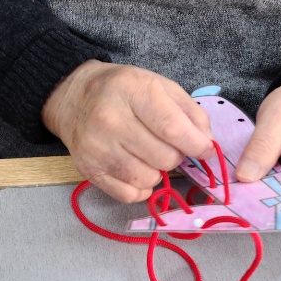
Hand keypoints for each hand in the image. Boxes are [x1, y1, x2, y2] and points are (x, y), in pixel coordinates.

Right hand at [42, 60, 211, 202]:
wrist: (74, 97)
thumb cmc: (122, 90)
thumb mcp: (159, 86)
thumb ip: (189, 112)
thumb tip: (206, 144)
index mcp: (132, 91)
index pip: (173, 129)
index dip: (197, 145)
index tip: (205, 150)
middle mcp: (109, 120)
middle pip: (163, 157)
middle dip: (176, 156)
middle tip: (169, 145)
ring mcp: (96, 148)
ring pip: (147, 179)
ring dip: (158, 172)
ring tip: (150, 155)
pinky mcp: (87, 170)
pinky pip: (128, 195)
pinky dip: (141, 188)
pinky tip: (137, 168)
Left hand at [235, 73, 280, 185]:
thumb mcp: (275, 118)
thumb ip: (261, 148)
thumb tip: (244, 178)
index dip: (263, 196)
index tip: (237, 195)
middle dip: (262, 197)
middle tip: (234, 191)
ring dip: (264, 193)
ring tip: (243, 187)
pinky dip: (270, 187)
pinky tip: (256, 182)